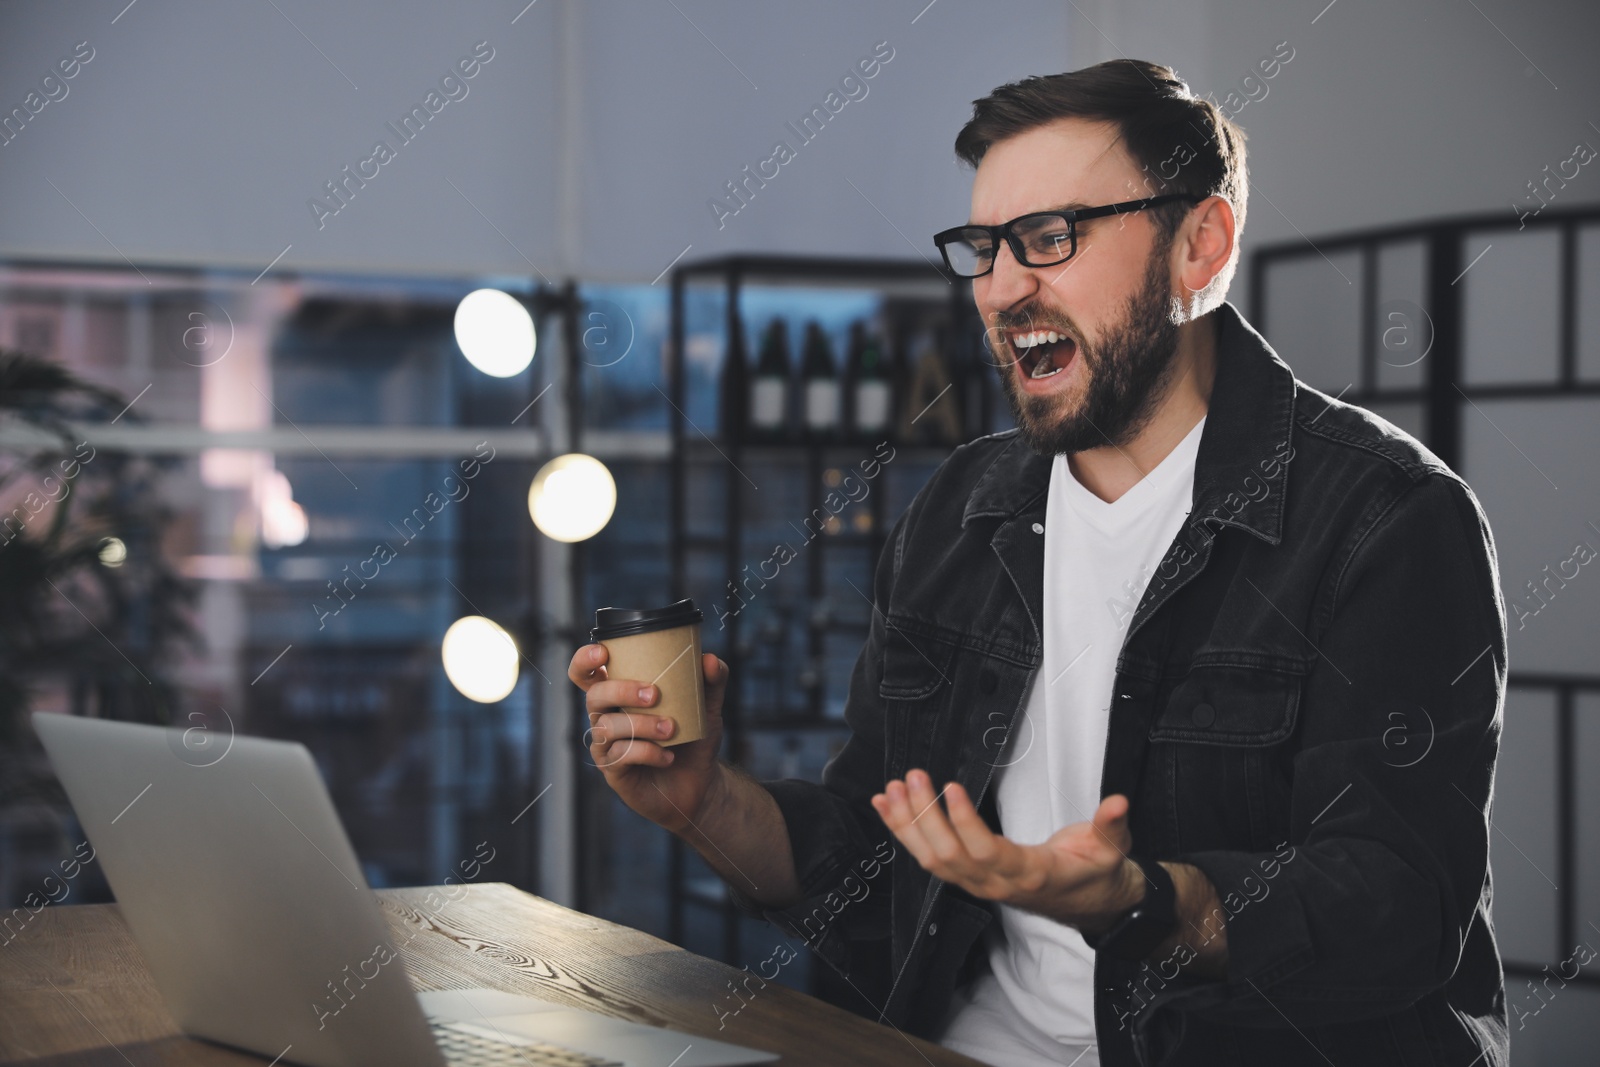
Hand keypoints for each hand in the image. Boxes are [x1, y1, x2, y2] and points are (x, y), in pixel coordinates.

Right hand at [567, 644, 728, 834]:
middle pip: (594, 696)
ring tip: (671, 730)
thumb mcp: (707, 706)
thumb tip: (708, 659)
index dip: (584, 661)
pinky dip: (648, 752)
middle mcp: (607, 717)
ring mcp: (607, 746)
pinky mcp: (613, 770)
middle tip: (655, 695)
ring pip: (607, 727)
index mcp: (620, 695)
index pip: (587, 674)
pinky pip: (621, 755)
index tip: (603, 652)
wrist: (701, 783)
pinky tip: (668, 756)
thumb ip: (711, 680)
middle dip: (622, 691)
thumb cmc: (694, 738)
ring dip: (642, 725)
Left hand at [871, 769, 1143, 929]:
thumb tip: (1117, 803)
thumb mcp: (1112, 848)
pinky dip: (906, 835)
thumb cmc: (1097, 873)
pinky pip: (931, 861)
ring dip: (907, 826)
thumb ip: (1111, 825)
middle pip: (949, 857)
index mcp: (1029, 873)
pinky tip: (890, 810)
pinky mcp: (971, 879)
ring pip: (932, 861)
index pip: (987, 851)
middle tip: (913, 778)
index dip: (964, 822)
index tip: (951, 788)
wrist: (1095, 904)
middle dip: (925, 817)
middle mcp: (997, 884)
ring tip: (890, 791)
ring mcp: (980, 885)